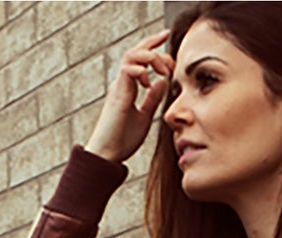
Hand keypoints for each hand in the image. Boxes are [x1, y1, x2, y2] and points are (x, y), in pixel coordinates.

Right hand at [85, 29, 174, 163]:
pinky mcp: (117, 95)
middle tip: (168, 40)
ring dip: (150, 56)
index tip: (173, 55)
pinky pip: (126, 71)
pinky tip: (149, 81)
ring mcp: (119, 87)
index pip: (141, 59)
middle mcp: (122, 83)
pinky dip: (140, 70)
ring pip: (131, 55)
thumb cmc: (123, 139)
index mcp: (129, 86)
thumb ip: (152, 98)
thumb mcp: (145, 116)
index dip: (156, 50)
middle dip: (153, 41)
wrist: (108, 154)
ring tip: (163, 69)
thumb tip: (162, 83)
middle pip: (135, 51)